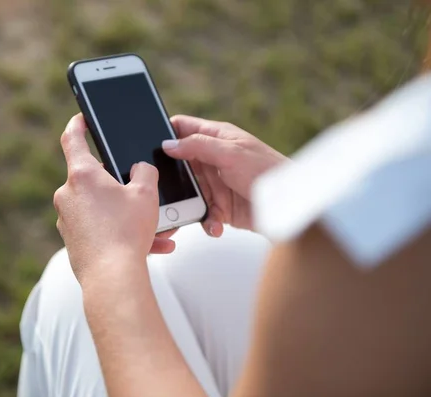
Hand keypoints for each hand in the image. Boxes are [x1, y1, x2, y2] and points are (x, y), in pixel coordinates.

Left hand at [54, 114, 174, 285]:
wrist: (112, 279)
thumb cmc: (127, 232)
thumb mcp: (146, 194)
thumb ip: (145, 172)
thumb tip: (139, 169)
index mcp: (82, 175)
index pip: (72, 138)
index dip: (78, 124)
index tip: (83, 118)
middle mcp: (68, 195)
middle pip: (94, 178)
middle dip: (120, 184)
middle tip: (142, 192)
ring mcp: (67, 219)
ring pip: (101, 208)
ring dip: (128, 214)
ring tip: (158, 230)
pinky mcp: (73, 240)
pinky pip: (100, 228)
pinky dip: (121, 233)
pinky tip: (150, 246)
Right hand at [164, 115, 286, 233]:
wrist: (291, 207)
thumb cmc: (268, 172)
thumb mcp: (230, 153)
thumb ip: (198, 146)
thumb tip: (168, 144)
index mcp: (216, 137)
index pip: (183, 128)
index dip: (166, 133)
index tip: (151, 145)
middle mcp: (214, 159)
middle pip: (179, 164)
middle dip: (172, 177)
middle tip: (163, 187)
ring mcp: (216, 183)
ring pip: (188, 192)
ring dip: (188, 204)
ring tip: (189, 212)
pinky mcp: (221, 206)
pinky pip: (202, 213)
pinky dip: (205, 220)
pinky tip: (214, 224)